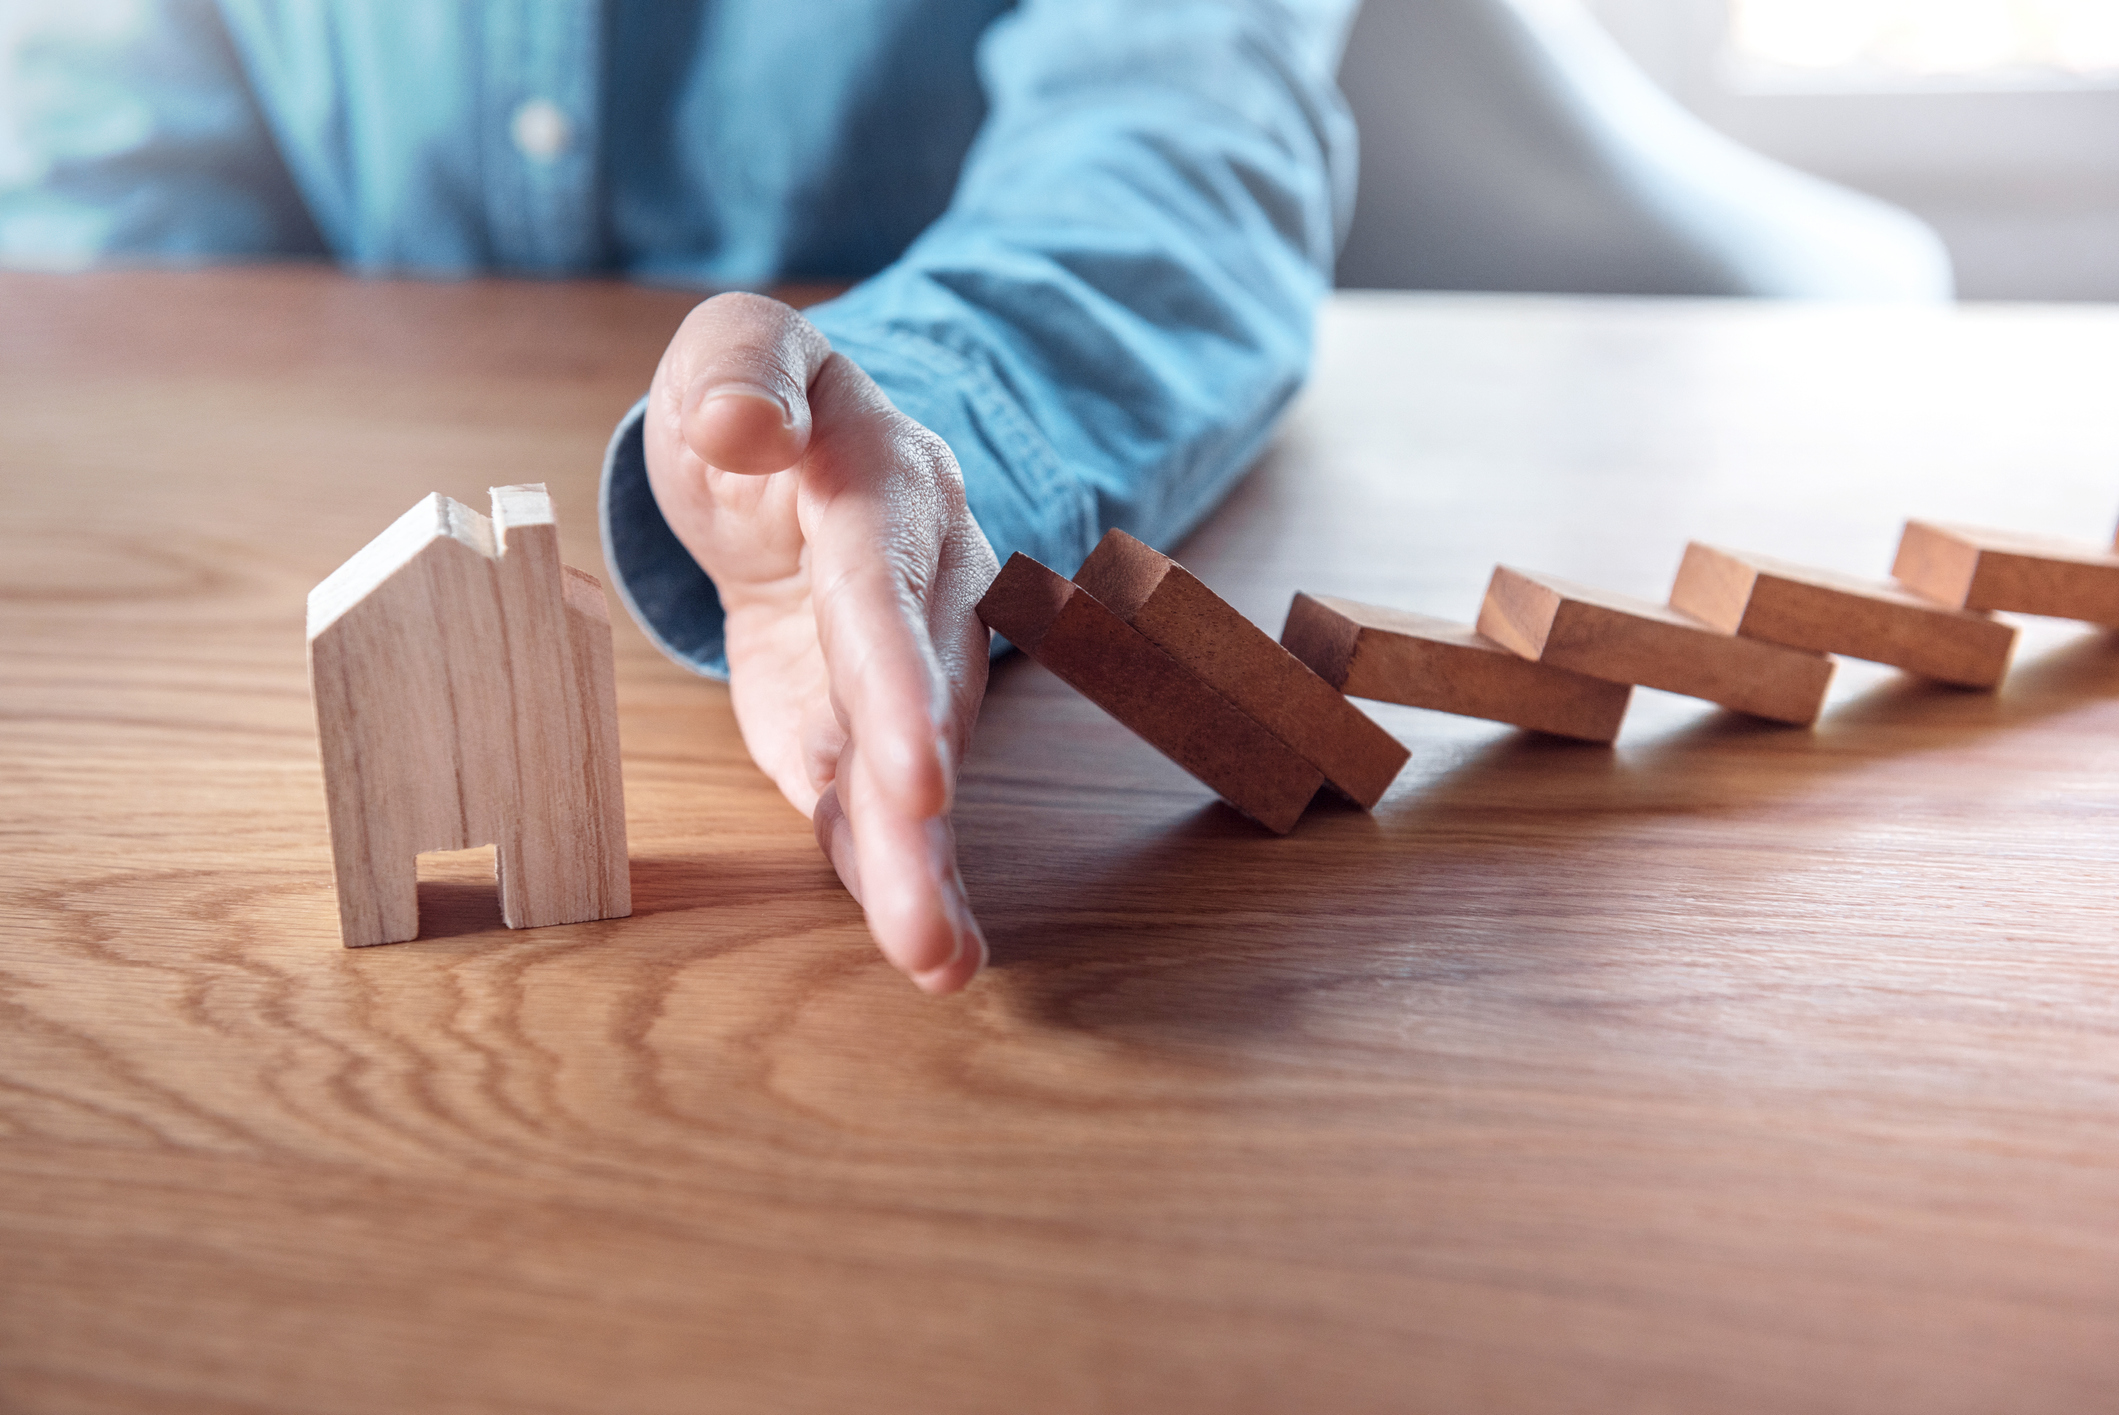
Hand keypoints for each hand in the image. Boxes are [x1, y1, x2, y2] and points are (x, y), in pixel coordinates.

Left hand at [641, 293, 995, 993]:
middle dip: (920, 811)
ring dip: (919, 869)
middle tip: (926, 912)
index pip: (884, 586)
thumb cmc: (757, 400)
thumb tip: (740, 427)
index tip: (917, 772)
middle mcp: (915, 592)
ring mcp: (896, 671)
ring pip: (910, 773)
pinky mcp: (854, 728)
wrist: (790, 462)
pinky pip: (871, 806)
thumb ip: (742, 372)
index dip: (899, 677)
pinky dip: (891, 878)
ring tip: (937, 959)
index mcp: (880, 491)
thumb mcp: (737, 346)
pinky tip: (930, 952)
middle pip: (920, 703)